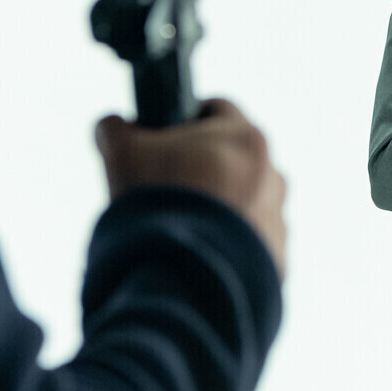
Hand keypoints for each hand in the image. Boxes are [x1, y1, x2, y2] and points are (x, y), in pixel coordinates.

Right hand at [95, 98, 287, 277]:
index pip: (216, 110)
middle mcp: (272, 175)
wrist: (185, 280)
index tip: (162, 141)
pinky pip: (250, 244)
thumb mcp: (122, 154)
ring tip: (181, 230)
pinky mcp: (276, 259)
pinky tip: (196, 256)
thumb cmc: (158, 206)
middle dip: (202, 170)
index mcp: (245, 138)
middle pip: (233, 159)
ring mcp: (277, 219)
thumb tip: (113, 126)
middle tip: (166, 192)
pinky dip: (226, 246)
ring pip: (245, 202)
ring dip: (218, 210)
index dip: (184, 121)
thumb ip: (116, 129)